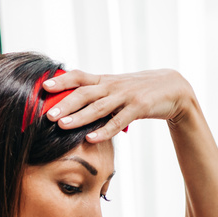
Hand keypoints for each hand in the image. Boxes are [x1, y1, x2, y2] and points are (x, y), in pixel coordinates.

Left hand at [41, 68, 194, 141]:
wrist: (173, 89)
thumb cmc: (140, 92)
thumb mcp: (117, 90)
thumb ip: (98, 96)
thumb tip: (73, 105)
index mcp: (105, 81)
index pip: (79, 77)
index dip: (62, 80)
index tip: (44, 86)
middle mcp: (112, 86)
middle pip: (84, 93)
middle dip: (64, 103)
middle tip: (47, 114)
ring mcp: (126, 96)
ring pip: (98, 108)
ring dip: (78, 117)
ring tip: (61, 125)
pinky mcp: (138, 108)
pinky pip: (118, 121)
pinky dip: (104, 130)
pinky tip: (91, 138)